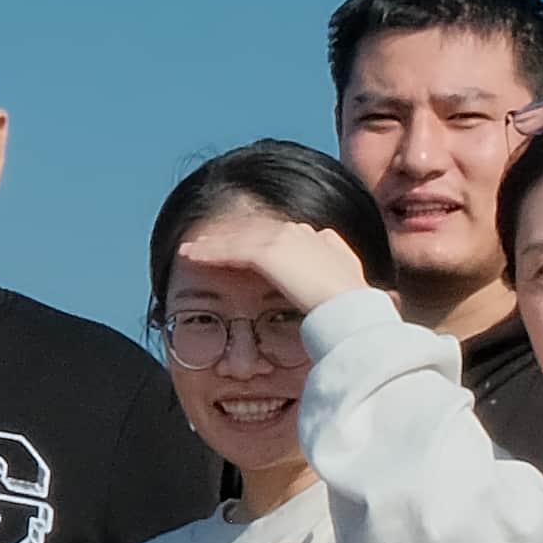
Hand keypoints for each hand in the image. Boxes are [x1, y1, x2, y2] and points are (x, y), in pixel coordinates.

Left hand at [177, 210, 367, 319]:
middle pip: (257, 231)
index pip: (281, 236)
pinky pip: (230, 249)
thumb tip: (339, 272)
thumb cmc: (354, 310)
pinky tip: (189, 255)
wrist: (351, 311)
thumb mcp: (348, 288)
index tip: (242, 249)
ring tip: (191, 250)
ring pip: (239, 238)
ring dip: (213, 243)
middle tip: (207, 243)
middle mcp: (302, 233)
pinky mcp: (269, 252)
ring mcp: (286, 239)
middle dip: (231, 237)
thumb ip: (336, 275)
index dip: (257, 241)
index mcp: (321, 241)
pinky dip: (208, 251)